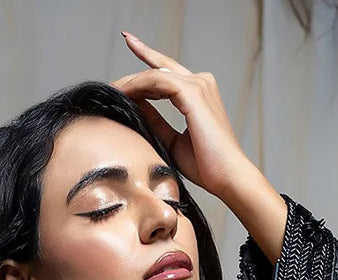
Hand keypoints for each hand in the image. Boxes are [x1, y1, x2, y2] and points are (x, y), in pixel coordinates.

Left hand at [112, 32, 247, 200]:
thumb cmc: (206, 165)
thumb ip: (156, 121)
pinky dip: (138, 85)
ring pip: (155, 73)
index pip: (167, 71)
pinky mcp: (194, 93)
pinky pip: (158, 80)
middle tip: (109, 83)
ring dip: (131, 82)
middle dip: (132, 70)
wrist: (227, 177)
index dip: (146, 58)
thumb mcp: (172, 140)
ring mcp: (199, 85)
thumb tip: (137, 107)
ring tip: (111, 92)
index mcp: (198, 93)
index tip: (128, 44)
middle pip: (159, 67)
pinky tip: (123, 94)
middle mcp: (200, 83)